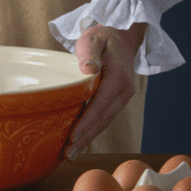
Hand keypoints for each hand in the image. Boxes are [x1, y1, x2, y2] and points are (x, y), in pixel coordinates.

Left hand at [64, 22, 146, 160]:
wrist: (119, 35)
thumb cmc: (102, 36)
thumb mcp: (93, 38)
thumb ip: (89, 53)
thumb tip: (88, 69)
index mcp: (119, 77)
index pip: (100, 104)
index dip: (86, 122)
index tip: (73, 136)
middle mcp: (124, 90)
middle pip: (102, 119)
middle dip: (85, 137)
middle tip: (67, 154)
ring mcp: (121, 97)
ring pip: (103, 122)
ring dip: (87, 139)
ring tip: (70, 154)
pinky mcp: (115, 100)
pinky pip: (103, 118)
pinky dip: (92, 131)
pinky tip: (80, 143)